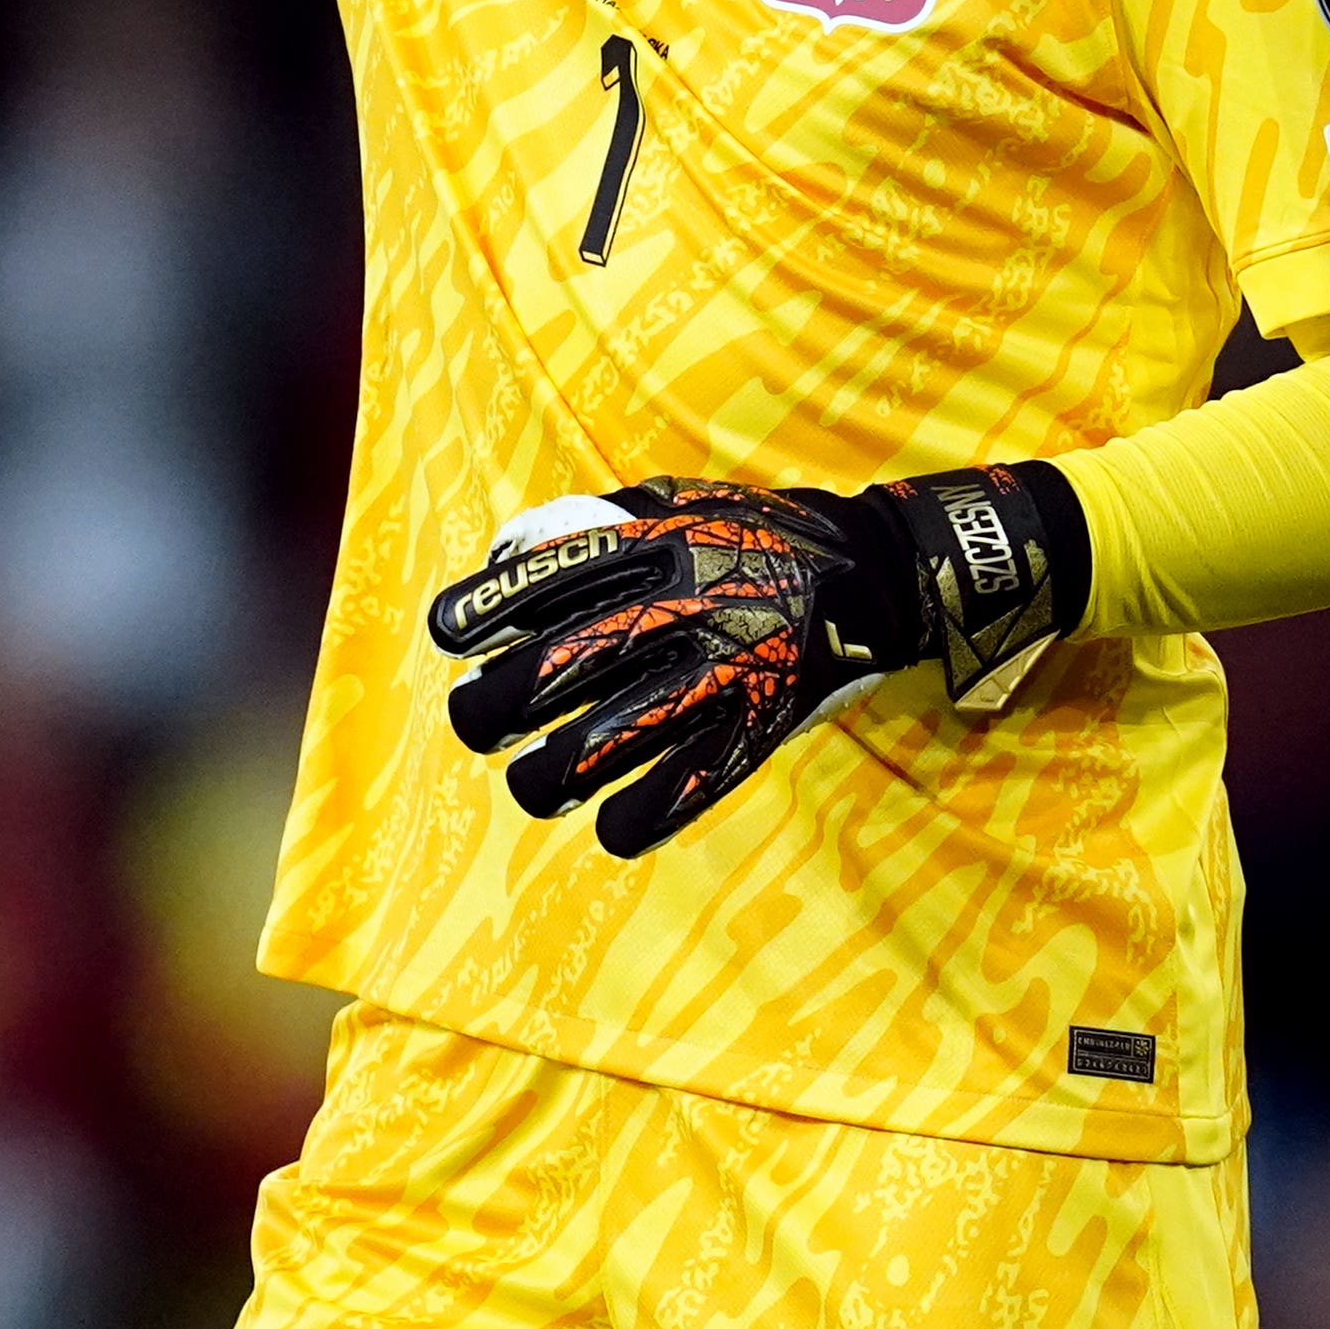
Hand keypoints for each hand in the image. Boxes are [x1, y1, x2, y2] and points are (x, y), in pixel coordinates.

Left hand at [423, 465, 1081, 857]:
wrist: (884, 570)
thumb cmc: (764, 537)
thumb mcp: (686, 501)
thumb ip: (606, 521)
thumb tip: (511, 551)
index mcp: (662, 544)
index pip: (552, 576)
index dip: (486, 608)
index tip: (445, 636)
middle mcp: (688, 603)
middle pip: (567, 665)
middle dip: (499, 705)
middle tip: (475, 721)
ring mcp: (727, 668)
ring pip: (615, 739)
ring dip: (552, 777)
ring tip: (532, 786)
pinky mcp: (764, 722)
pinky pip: (691, 784)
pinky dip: (641, 817)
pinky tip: (612, 828)